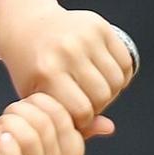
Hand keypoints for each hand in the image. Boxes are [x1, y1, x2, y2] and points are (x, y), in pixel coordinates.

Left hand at [0, 8, 135, 133]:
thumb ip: (69, 119)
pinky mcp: (99, 26)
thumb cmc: (30, 68)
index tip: (75, 118)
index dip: (82, 121)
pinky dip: (121, 75)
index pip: (82, 111)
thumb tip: (109, 128)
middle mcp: (67, 51)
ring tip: (94, 90)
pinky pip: (126, 62)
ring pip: (117, 80)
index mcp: (47, 71)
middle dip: (97, 106)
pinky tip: (105, 77)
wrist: (27, 26)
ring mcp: (85, 36)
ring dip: (110, 91)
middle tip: (86, 103)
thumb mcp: (39, 98)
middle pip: (102, 96)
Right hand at [0, 94, 112, 154]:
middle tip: (3, 122)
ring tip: (17, 115)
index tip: (0, 137)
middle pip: (30, 141)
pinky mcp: (76, 149)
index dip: (7, 154)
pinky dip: (44, 104)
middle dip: (10, 121)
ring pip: (45, 123)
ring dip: (25, 109)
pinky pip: (61, 114)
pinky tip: (33, 108)